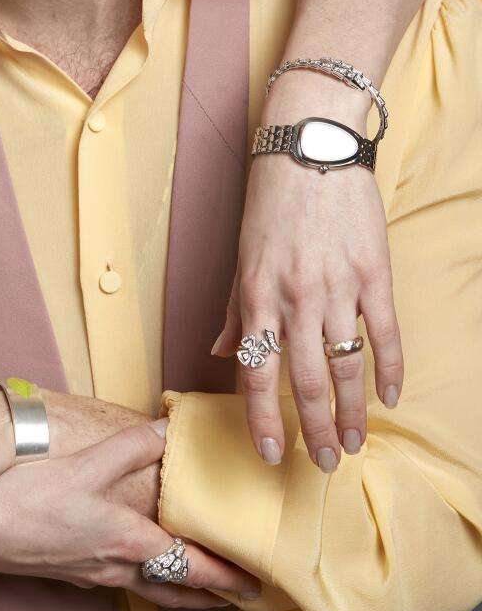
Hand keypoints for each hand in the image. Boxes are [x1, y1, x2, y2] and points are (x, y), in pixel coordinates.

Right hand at [0, 419, 258, 607]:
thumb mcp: (81, 463)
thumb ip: (128, 446)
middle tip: (240, 596)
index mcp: (125, 541)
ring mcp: (87, 574)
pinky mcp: (65, 572)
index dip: (226, 578)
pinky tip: (133, 563)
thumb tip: (167, 429)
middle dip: (211, 596)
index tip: (255, 585)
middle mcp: (112, 567)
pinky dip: (142, 579)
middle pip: (175, 591)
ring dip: (178, 590)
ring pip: (146, 589)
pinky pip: (118, 582)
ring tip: (199, 585)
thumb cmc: (22, 499)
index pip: (191, 567)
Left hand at [211, 70, 403, 470]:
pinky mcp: (371, 273)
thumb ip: (237, 310)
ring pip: (345, 366)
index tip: (271, 453)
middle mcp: (294, 297)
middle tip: (324, 463)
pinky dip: (388, 369)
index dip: (264, 419)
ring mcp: (336, 286)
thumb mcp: (243, 255)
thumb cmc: (271, 201)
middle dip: (315, 429)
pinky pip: (383, 333)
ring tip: (354, 442)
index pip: (257, 373)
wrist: (310, 148)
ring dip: (351, 412)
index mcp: (256, 295)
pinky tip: (389, 397)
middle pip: (306, 380)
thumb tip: (221, 353)